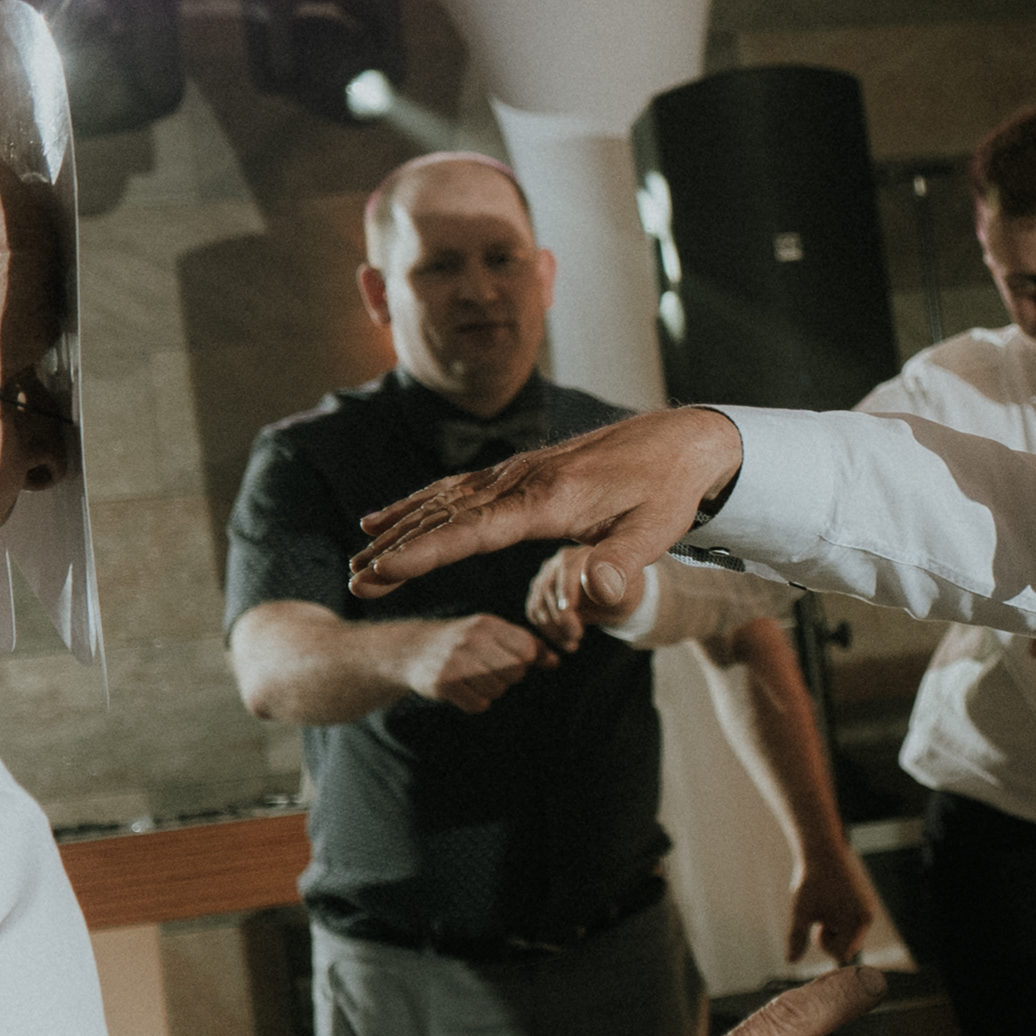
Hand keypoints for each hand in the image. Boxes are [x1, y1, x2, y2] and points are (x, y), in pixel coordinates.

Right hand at [355, 407, 746, 608]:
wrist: (679, 442)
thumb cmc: (667, 492)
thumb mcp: (656, 532)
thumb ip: (621, 564)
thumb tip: (598, 593)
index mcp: (549, 498)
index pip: (475, 530)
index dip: (427, 552)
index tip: (386, 570)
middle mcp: (521, 480)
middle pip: (446, 516)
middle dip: (398, 550)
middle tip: (356, 582)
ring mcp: (515, 473)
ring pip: (444, 501)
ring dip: (400, 530)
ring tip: (360, 558)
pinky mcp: (517, 473)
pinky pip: (457, 489)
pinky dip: (420, 505)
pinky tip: (391, 520)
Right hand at [400, 613, 554, 712]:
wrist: (413, 650)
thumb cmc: (462, 641)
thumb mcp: (491, 633)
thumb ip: (526, 645)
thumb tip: (556, 661)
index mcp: (486, 624)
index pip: (526, 649)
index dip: (524, 660)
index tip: (511, 659)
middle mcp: (471, 640)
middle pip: (515, 672)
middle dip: (508, 676)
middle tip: (490, 670)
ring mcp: (455, 662)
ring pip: (497, 690)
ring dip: (491, 690)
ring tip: (474, 678)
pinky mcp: (443, 684)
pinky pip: (478, 704)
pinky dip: (475, 702)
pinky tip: (463, 689)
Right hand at [524, 545, 632, 653]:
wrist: (619, 597)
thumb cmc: (627, 592)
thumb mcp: (629, 589)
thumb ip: (616, 581)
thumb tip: (596, 582)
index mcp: (585, 552)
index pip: (566, 571)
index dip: (567, 600)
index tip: (575, 628)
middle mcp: (562, 559)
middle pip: (547, 589)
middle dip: (560, 620)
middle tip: (576, 639)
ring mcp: (549, 573)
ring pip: (538, 603)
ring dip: (553, 629)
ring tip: (573, 642)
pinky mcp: (541, 589)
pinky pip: (534, 610)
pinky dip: (546, 629)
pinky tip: (564, 639)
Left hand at [789, 841, 875, 966]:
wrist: (821, 852)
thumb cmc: (810, 882)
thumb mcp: (800, 911)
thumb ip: (796, 937)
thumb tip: (790, 961)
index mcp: (859, 921)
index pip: (842, 954)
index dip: (825, 944)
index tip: (817, 924)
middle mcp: (868, 917)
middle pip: (847, 948)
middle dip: (831, 938)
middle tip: (820, 916)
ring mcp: (867, 910)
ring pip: (848, 937)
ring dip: (834, 929)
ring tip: (825, 908)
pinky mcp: (863, 904)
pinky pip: (850, 925)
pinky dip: (838, 920)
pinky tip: (831, 903)